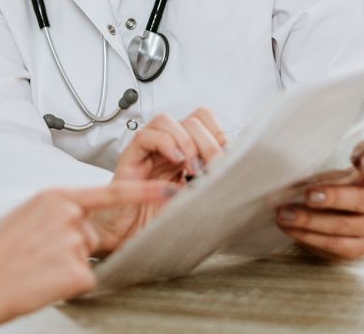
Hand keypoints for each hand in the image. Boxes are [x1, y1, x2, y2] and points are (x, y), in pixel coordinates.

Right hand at [0, 181, 172, 329]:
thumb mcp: (24, 216)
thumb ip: (55, 213)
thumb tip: (75, 222)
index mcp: (55, 197)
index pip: (109, 192)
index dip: (142, 192)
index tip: (168, 190)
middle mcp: (69, 216)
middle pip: (91, 233)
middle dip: (72, 247)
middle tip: (37, 256)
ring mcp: (75, 244)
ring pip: (86, 259)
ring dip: (65, 267)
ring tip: (33, 268)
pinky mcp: (78, 273)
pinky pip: (84, 280)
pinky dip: (66, 286)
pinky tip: (41, 281)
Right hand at [91, 108, 228, 252]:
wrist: (127, 243)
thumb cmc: (157, 226)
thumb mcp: (194, 204)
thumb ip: (210, 187)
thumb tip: (237, 175)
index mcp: (184, 157)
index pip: (204, 122)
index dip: (218, 134)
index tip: (226, 158)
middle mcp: (166, 150)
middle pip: (191, 119)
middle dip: (207, 141)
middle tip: (210, 168)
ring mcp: (147, 154)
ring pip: (166, 120)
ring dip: (186, 140)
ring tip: (191, 166)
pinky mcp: (129, 160)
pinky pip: (144, 136)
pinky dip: (165, 142)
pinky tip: (175, 160)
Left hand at [275, 139, 363, 260]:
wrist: (334, 217)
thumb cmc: (330, 186)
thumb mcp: (330, 171)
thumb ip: (324, 164)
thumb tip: (293, 164)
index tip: (361, 160)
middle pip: (363, 200)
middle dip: (334, 197)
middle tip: (307, 195)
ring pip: (345, 226)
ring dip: (311, 221)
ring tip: (285, 214)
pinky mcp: (360, 247)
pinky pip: (335, 245)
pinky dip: (310, 237)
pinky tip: (291, 229)